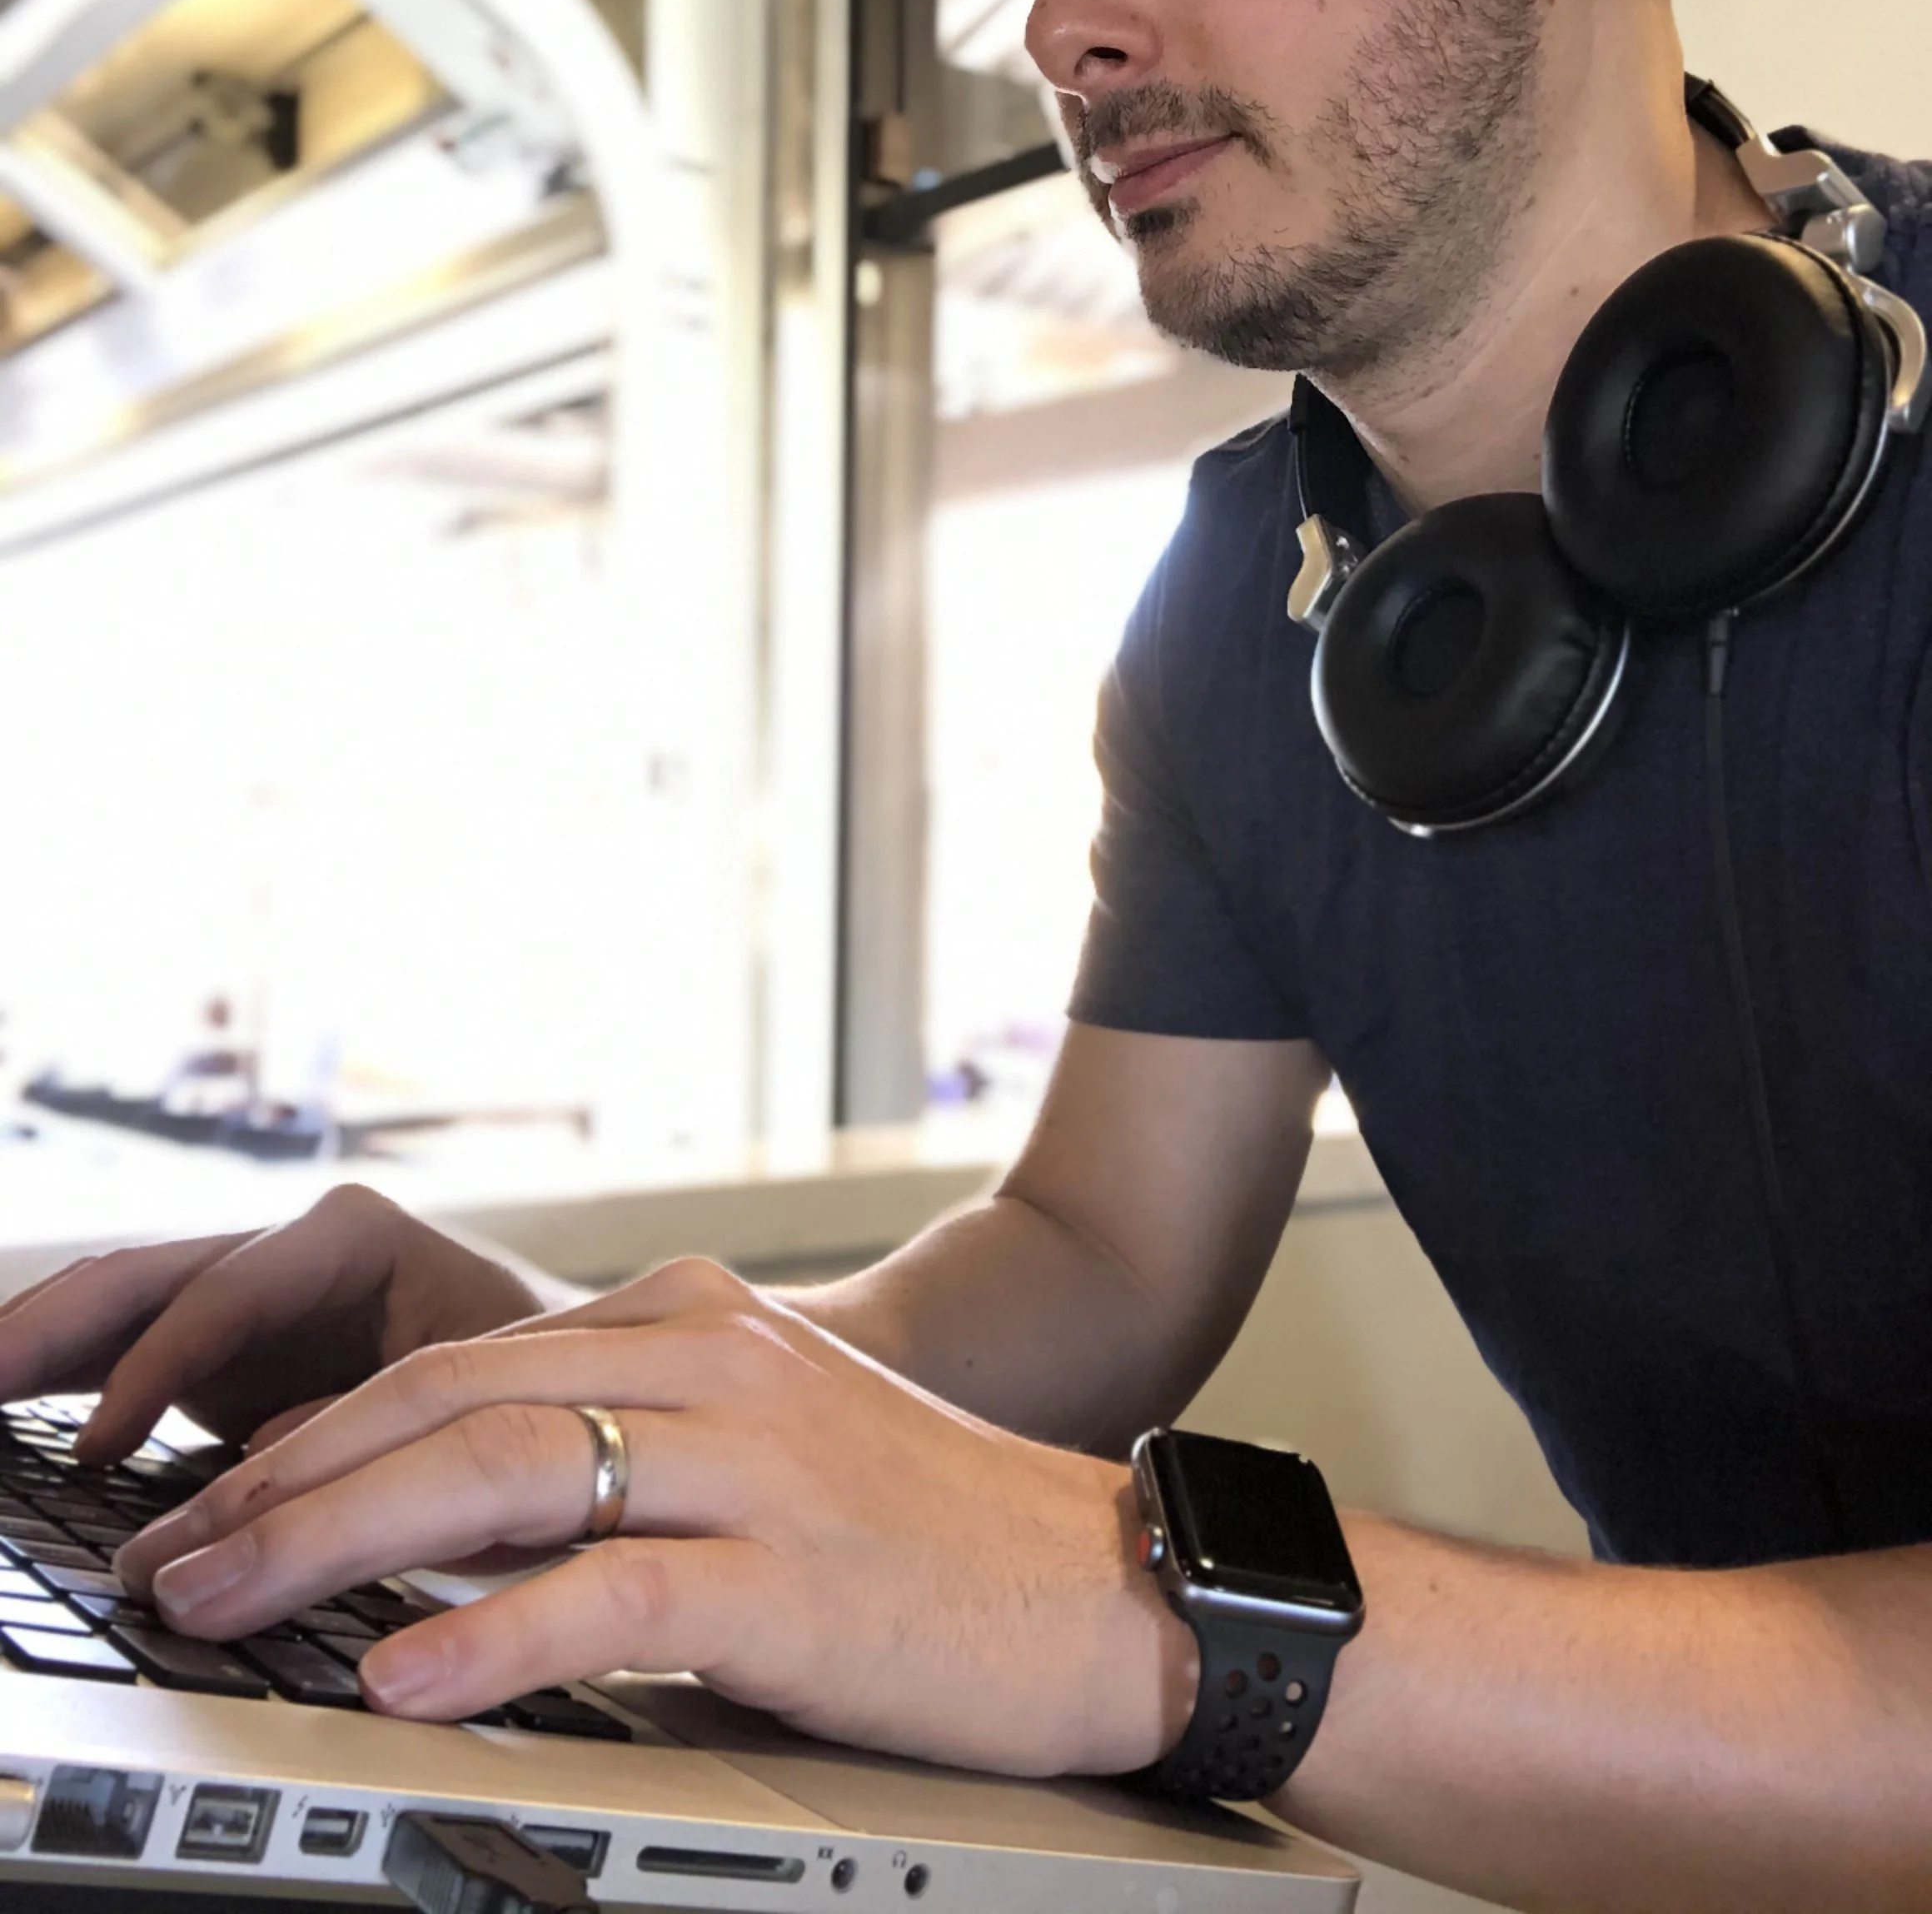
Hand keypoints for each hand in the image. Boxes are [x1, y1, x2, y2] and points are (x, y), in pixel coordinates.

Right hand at [0, 1185, 548, 1459]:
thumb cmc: (544, 1381)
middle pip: (141, 1276)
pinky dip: (51, 1378)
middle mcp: (288, 1251)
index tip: (102, 1451)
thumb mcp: (481, 1391)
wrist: (578, 1390)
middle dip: (43, 1327)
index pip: (227, 1290)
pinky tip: (1, 1410)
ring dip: (27, 1347)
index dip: (157, 1366)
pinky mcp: (222, 1353)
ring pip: (112, 1306)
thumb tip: (260, 1453)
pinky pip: (116, 1351)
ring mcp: (247, 1297)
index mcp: (354, 1237)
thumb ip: (370, 1415)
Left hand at [119, 1257, 1200, 1778]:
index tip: (220, 1502)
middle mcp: (712, 1361)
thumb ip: (623, 1457)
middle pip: (449, 1397)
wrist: (1115, 1585)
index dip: (318, 1434)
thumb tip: (447, 1525)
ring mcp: (755, 1461)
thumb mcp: (763, 1452)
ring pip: (501, 1470)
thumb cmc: (931, 1538)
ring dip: (337, 1540)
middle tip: (173, 1557)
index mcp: (696, 1322)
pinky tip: (400, 1675)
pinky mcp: (794, 1574)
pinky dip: (487, 1634)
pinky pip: (607, 1594)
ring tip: (228, 1600)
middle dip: (287, 1481)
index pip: (457, 1360)